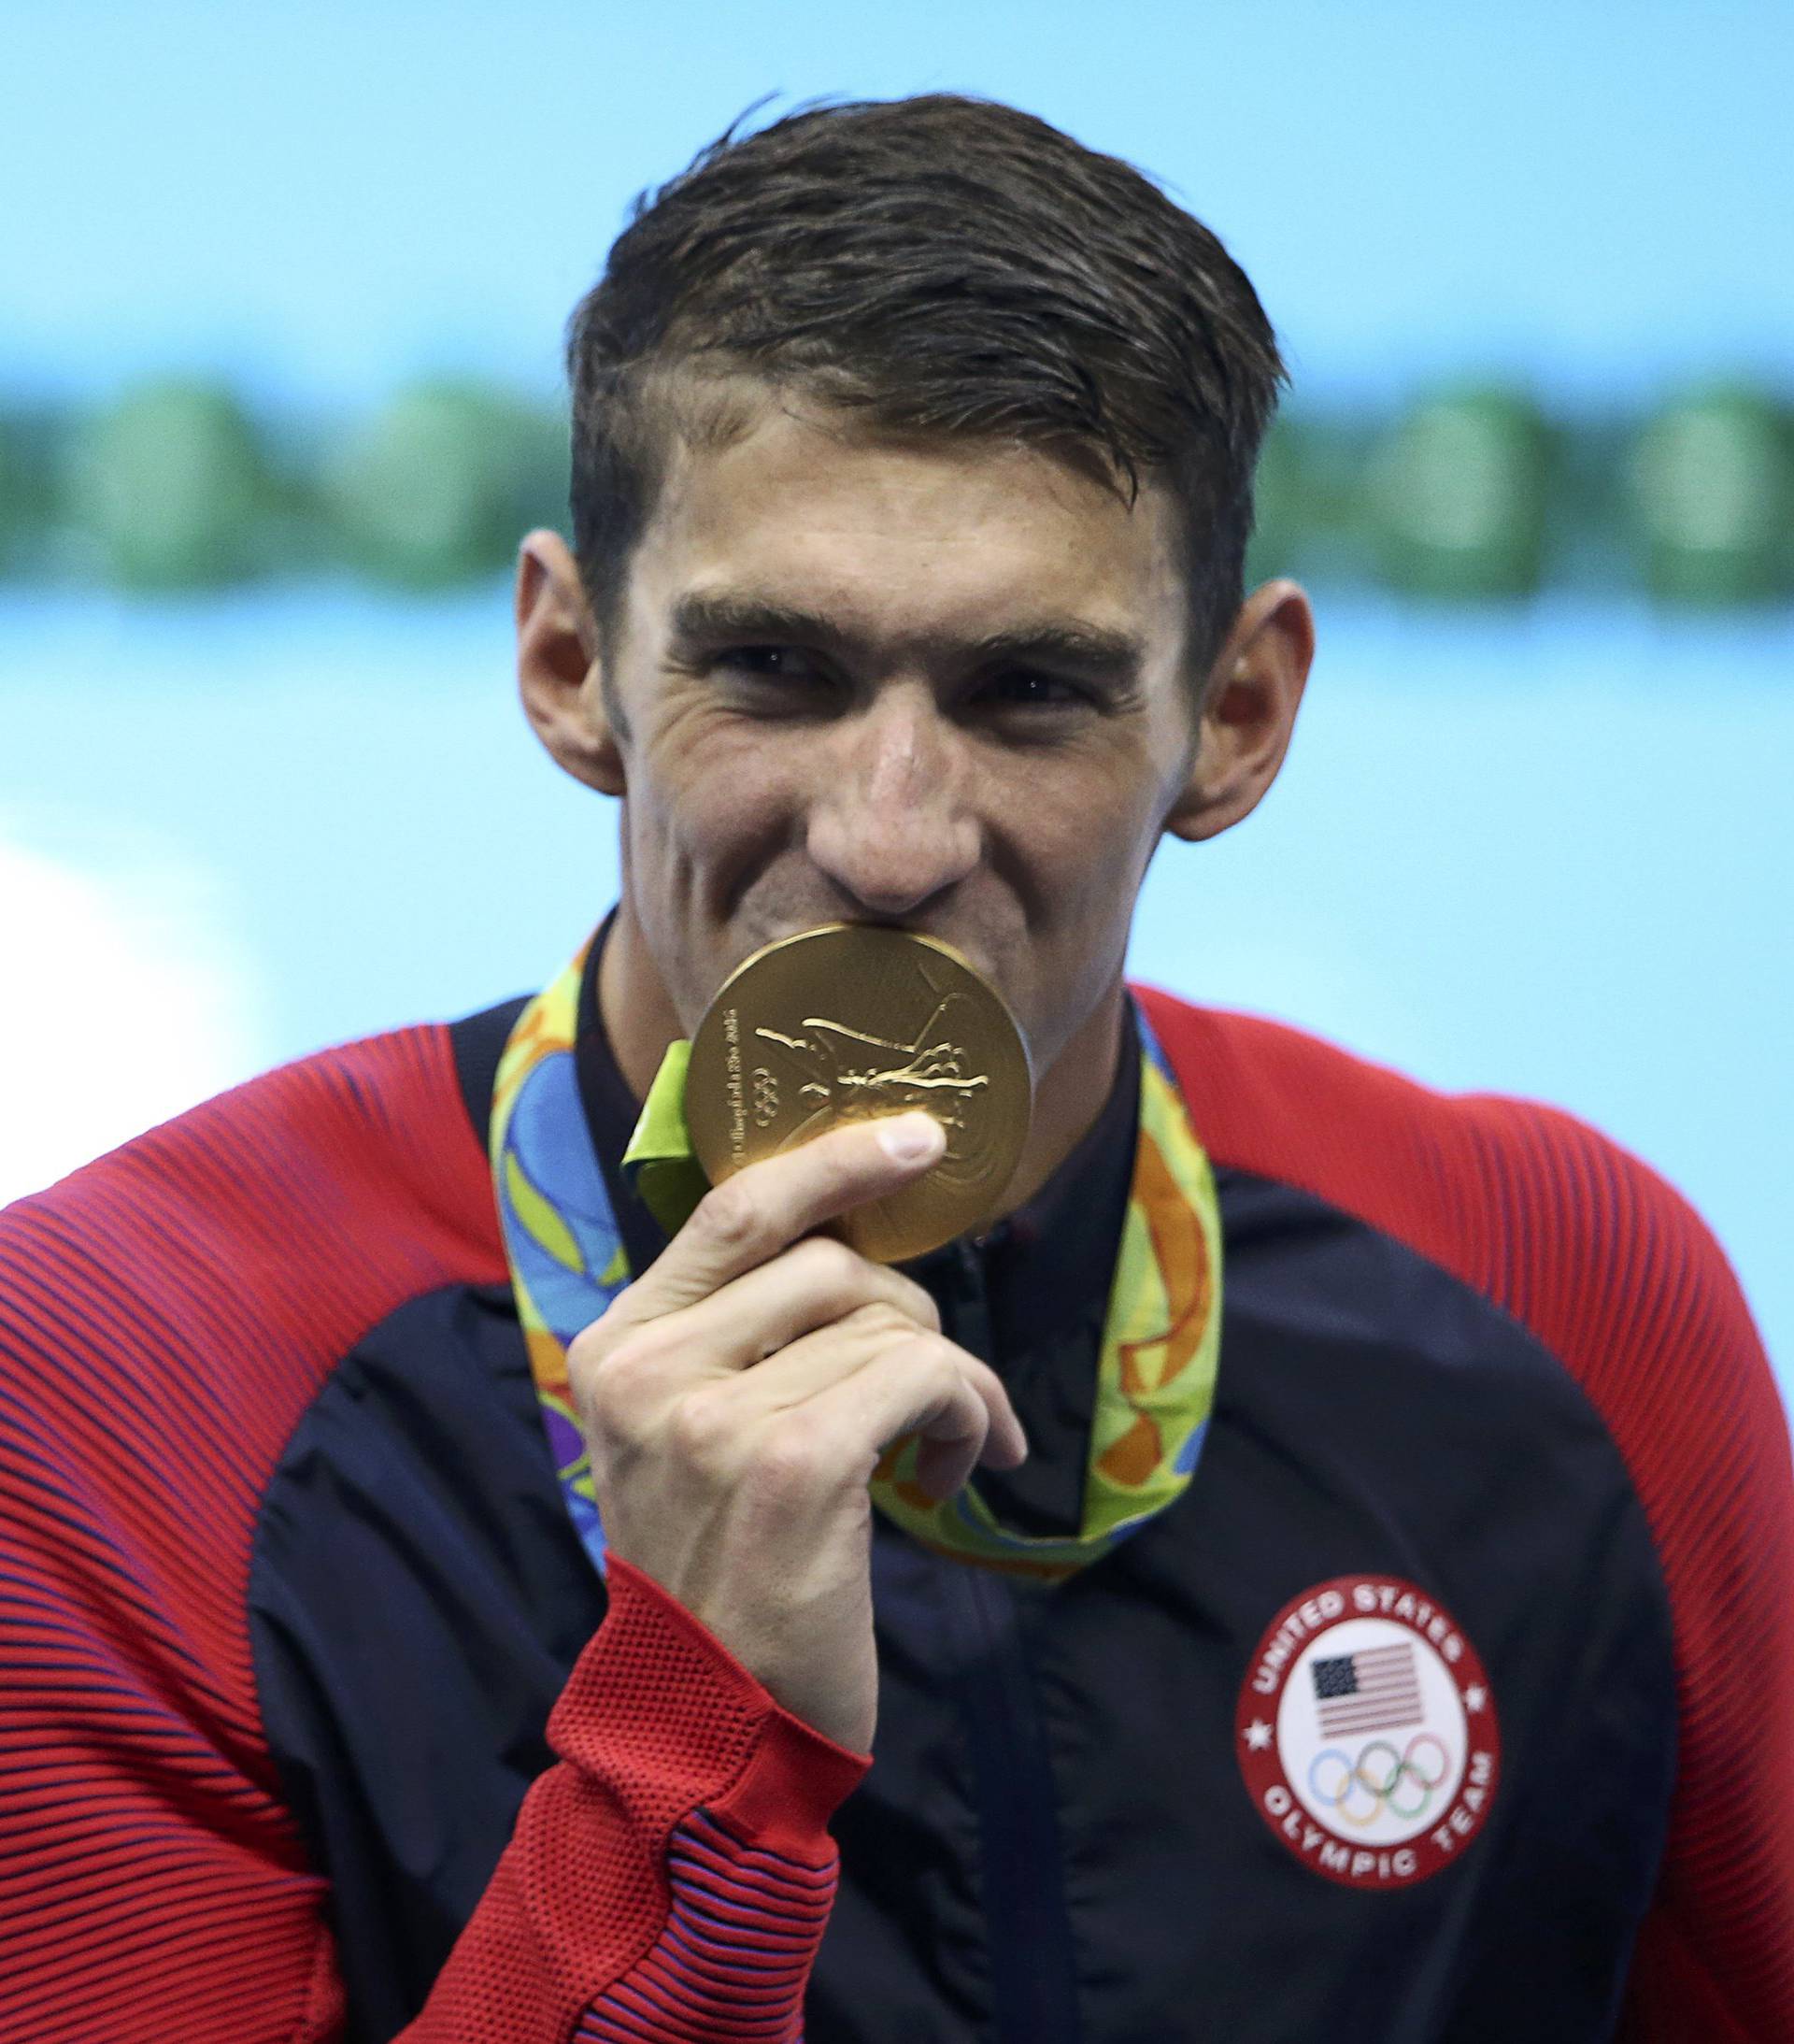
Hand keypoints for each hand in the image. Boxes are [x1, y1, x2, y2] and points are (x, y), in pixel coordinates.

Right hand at [567, 1111, 1026, 1752]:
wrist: (709, 1729)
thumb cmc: (722, 1575)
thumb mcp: (688, 1438)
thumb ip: (737, 1337)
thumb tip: (852, 1241)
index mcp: (616, 1347)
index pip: (730, 1208)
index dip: (833, 1159)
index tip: (916, 1139)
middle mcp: (650, 1370)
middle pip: (831, 1263)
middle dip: (910, 1310)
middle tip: (936, 1385)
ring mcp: (713, 1415)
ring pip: (887, 1322)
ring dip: (951, 1377)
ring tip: (949, 1444)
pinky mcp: (791, 1463)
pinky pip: (922, 1372)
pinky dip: (967, 1407)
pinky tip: (960, 1467)